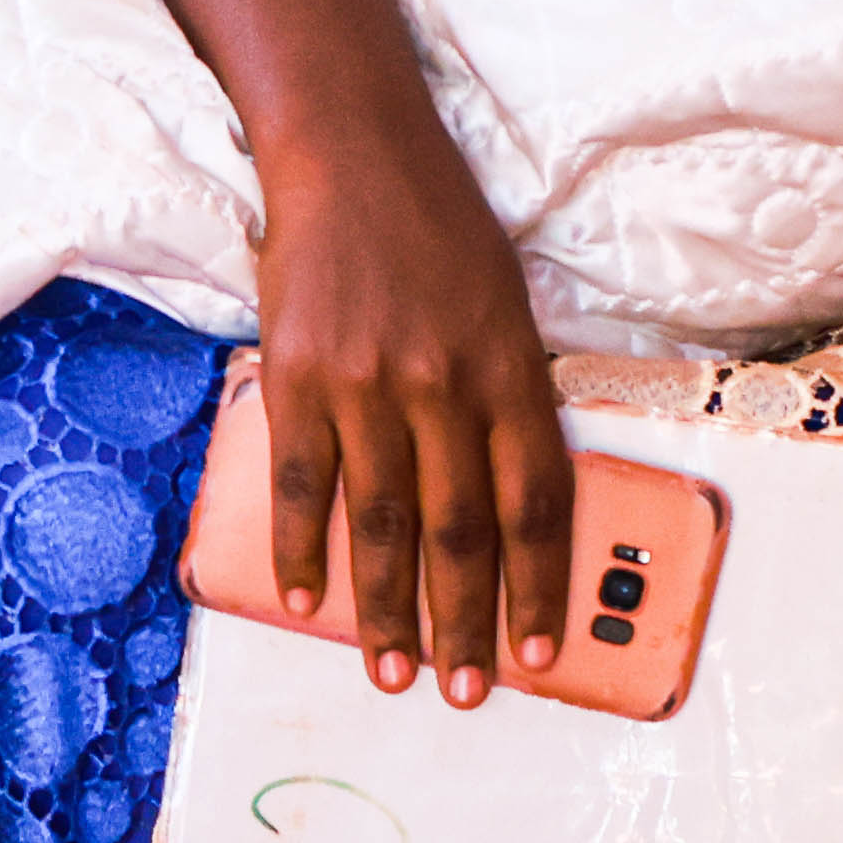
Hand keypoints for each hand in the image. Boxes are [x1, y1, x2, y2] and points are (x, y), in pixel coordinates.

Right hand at [229, 116, 577, 698]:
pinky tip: (305, 598)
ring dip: (386, 610)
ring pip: (383, 525)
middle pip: (460, 533)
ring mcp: (367, 384)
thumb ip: (510, 396)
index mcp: (509, 368)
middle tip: (465, 690)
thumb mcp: (505, 303)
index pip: (535, 503)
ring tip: (390, 670)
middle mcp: (444, 384)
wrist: (351, 152)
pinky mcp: (300, 376)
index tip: (542, 650)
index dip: (540, 586)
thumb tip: (513, 502)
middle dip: (464, 625)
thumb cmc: (437, 227)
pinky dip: (301, 548)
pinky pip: (304, 483)